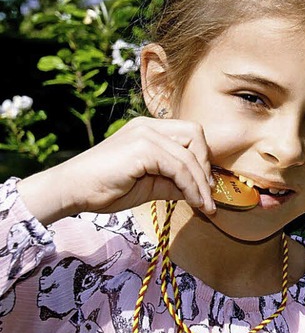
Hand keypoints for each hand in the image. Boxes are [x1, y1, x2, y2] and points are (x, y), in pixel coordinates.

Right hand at [17, 117, 215, 224]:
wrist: (71, 192)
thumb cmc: (106, 189)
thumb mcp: (149, 185)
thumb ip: (174, 182)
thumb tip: (202, 191)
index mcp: (150, 129)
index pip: (190, 134)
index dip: (202, 159)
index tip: (206, 186)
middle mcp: (149, 126)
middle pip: (196, 135)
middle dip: (205, 166)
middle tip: (206, 194)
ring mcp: (145, 134)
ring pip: (190, 155)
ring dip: (201, 183)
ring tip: (205, 206)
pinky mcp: (142, 148)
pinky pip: (179, 167)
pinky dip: (191, 186)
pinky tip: (193, 202)